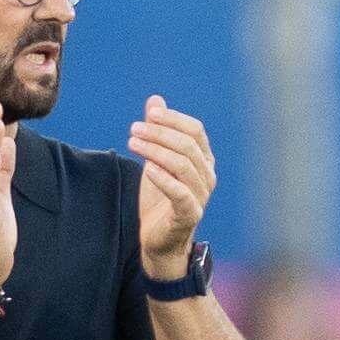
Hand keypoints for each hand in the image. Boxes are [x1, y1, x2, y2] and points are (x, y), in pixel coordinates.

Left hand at [130, 96, 215, 277]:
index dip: (173, 119)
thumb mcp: (156, 160)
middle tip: (134, 129)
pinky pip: (180, 193)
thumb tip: (155, 100)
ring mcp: (201, 196)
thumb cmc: (160, 199)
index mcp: (203, 160)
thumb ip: (158, 131)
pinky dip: (163, 179)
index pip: (195, 130)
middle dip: (159, 134)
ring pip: (182, 166)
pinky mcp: (190, 215)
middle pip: (187, 145)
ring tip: (133, 143)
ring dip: (156, 151)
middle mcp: (207, 176)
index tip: (150, 114)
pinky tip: (147, 169)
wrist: (159, 240)